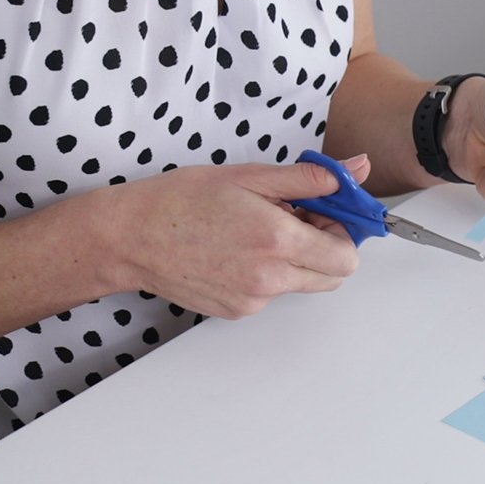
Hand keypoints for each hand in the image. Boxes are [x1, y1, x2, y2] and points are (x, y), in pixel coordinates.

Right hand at [102, 155, 370, 318]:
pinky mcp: (237, 311)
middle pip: (333, 276)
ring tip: (259, 232)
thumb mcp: (250, 177)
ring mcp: (253, 300)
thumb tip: (354, 172)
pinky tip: (238, 250)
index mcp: (278, 241)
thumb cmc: (181, 201)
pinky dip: (269, 273)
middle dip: (327, 248)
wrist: (130, 237)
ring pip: (302, 284)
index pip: (347, 257)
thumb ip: (309, 179)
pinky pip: (272, 294)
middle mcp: (270, 278)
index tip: (326, 213)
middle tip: (297, 220)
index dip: (344, 232)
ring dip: (297, 260)